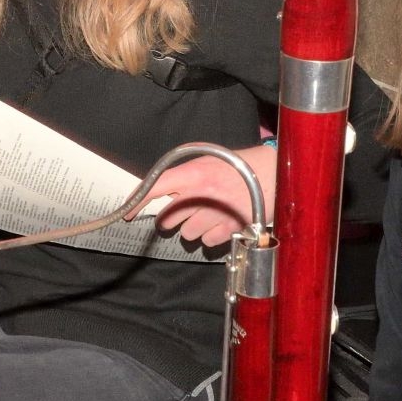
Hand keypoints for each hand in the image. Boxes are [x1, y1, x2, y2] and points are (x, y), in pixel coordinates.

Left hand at [141, 143, 276, 248]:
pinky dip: (211, 236)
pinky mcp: (231, 229)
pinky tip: (221, 222)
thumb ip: (185, 173)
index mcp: (194, 172)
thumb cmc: (239, 164)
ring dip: (192, 227)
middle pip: (168, 218)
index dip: (138, 201)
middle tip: (184, 209)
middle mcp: (202, 195)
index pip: (156, 187)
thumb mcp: (209, 158)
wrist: (274, 172)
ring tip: (208, 213)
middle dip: (172, 216)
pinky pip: (207, 242)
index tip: (127, 212)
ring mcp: (216, 215)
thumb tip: (160, 188)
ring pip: (187, 233)